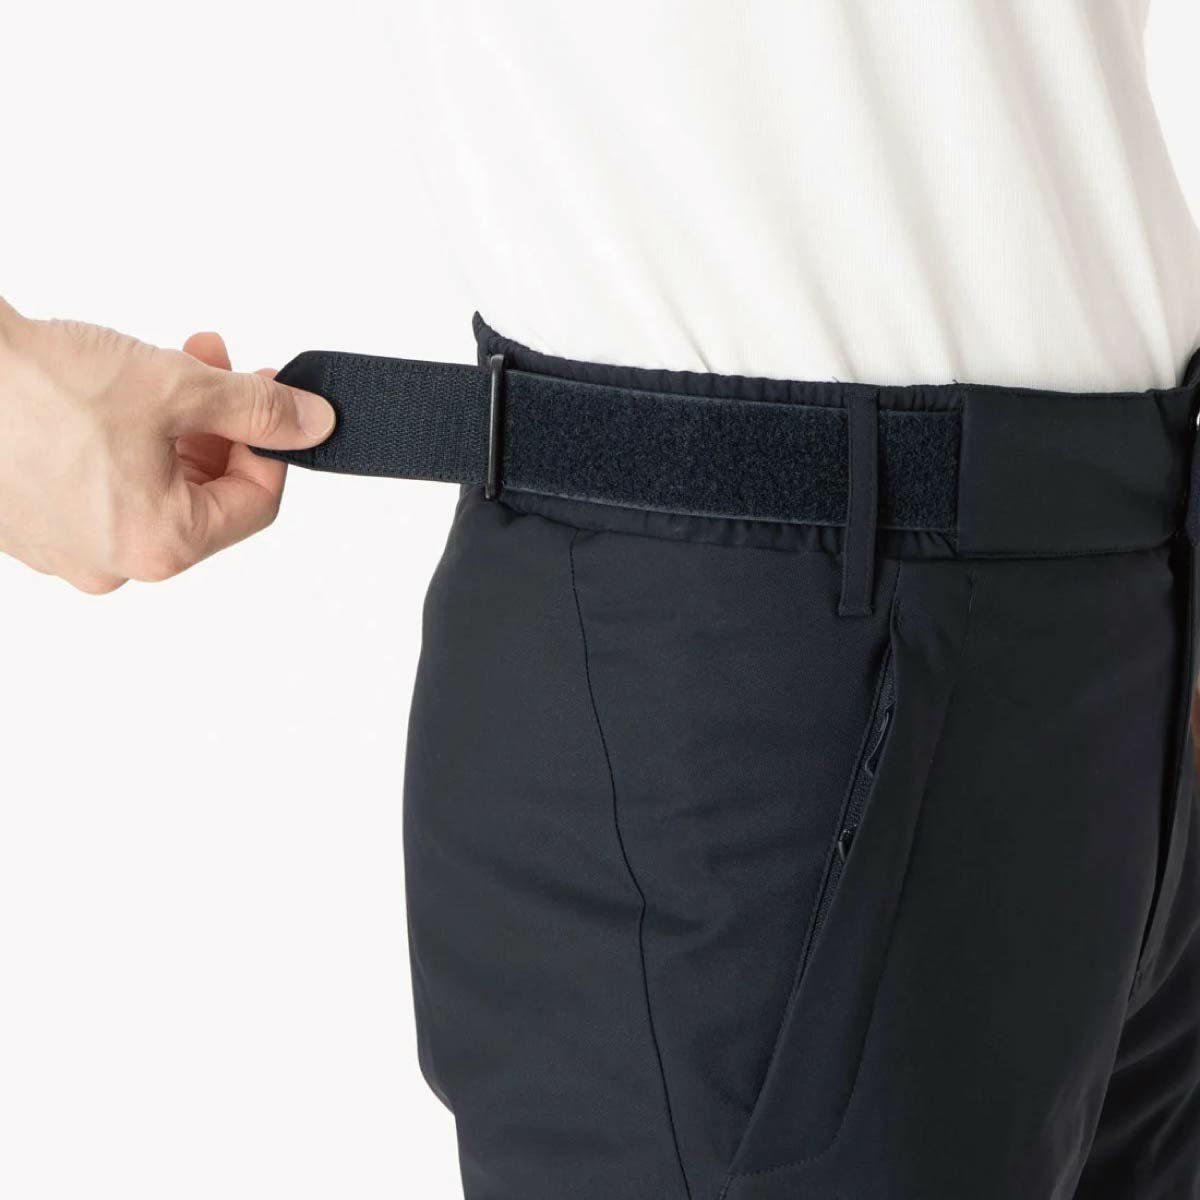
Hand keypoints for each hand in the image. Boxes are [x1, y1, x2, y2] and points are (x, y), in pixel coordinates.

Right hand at [0, 298, 333, 592]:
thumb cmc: (38, 383)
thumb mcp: (178, 386)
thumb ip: (259, 411)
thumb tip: (311, 424)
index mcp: (159, 545)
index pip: (255, 505)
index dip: (272, 447)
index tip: (271, 401)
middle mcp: (111, 563)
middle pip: (203, 498)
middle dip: (221, 428)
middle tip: (221, 370)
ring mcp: (64, 548)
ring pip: (153, 487)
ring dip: (177, 427)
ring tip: (172, 366)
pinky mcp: (28, 523)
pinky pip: (103, 487)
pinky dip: (126, 443)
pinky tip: (117, 393)